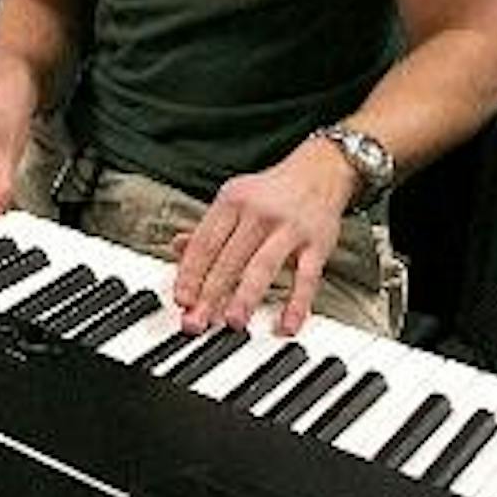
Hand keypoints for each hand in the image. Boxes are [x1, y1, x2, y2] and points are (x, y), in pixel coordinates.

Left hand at [171, 135, 355, 336]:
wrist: (320, 170)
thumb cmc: (272, 192)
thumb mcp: (234, 199)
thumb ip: (208, 227)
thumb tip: (177, 248)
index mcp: (233, 201)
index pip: (205, 242)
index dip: (190, 273)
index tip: (181, 300)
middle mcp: (259, 213)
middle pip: (229, 258)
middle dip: (211, 293)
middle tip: (197, 322)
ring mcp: (289, 228)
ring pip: (263, 266)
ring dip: (246, 297)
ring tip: (233, 322)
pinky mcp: (318, 244)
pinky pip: (307, 278)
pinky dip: (297, 304)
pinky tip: (287, 326)